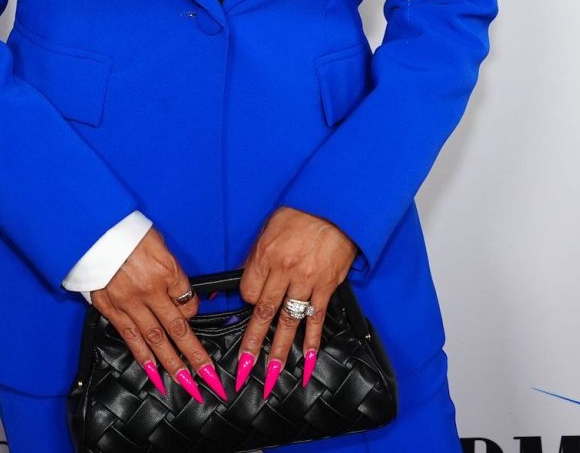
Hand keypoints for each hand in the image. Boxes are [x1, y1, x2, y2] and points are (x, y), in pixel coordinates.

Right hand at [89, 227, 227, 403]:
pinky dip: (143, 357)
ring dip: (173, 364)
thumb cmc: (126, 232)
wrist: (91, 231)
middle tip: (209, 377)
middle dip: (196, 355)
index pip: (189, 300)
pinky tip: (154, 372)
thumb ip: (170, 269)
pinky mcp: (111, 308)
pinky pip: (130, 337)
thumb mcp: (158, 243)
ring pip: (156, 339)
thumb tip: (180, 291)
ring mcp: (129, 302)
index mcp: (165, 270)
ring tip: (187, 384)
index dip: (194, 310)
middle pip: (178, 328)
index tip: (192, 313)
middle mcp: (149, 290)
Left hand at [236, 206, 357, 397]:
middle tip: (243, 367)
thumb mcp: (269, 228)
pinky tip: (308, 360)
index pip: (249, 291)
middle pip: (264, 312)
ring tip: (272, 374)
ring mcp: (307, 280)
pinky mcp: (327, 286)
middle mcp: (285, 270)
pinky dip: (312, 342)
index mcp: (266, 254)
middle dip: (252, 343)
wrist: (335, 206)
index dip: (247, 301)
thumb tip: (245, 279)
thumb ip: (257, 257)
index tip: (251, 305)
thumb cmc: (300, 213)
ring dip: (280, 351)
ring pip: (289, 321)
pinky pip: (318, 319)